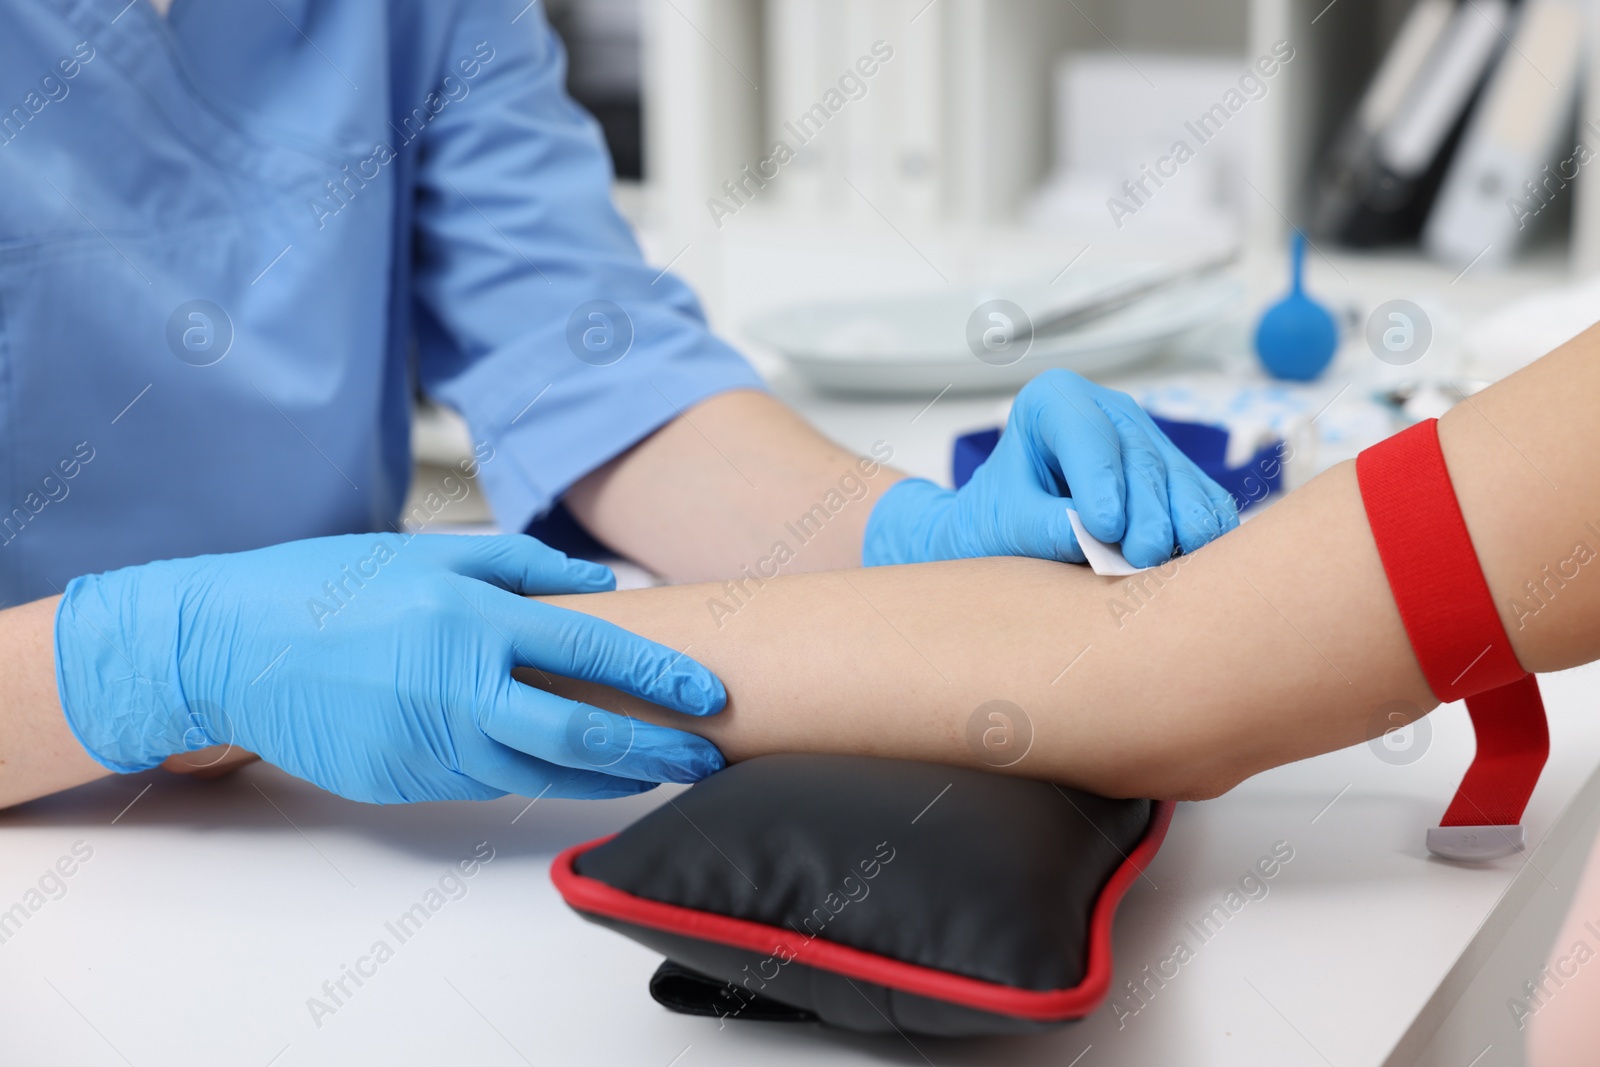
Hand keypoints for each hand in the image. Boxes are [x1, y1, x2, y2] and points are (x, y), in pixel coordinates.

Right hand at [55, 534, 726, 802]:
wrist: (229, 647)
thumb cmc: (331, 588)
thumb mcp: (428, 553)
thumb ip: (522, 566)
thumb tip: (600, 584)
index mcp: (471, 620)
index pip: (591, 656)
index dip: (660, 680)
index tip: (708, 696)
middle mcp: (457, 688)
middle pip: (582, 737)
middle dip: (654, 753)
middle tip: (702, 758)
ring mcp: (427, 745)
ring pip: (538, 774)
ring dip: (604, 778)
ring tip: (651, 770)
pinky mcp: (402, 781)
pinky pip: (485, 782)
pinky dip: (531, 776)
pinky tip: (563, 768)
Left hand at [863, 369, 1239, 568]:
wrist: (1005, 532)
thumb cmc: (995, 519)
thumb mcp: (1003, 524)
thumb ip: (1041, 527)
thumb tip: (1090, 536)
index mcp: (1052, 400)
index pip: (1084, 432)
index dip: (1100, 477)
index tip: (1105, 526)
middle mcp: (1108, 410)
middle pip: (1139, 456)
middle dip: (1146, 510)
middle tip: (1144, 557)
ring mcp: (1146, 439)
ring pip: (1178, 477)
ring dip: (1183, 522)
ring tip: (1174, 565)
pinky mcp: (1174, 475)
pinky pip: (1202, 498)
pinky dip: (1204, 529)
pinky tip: (1200, 561)